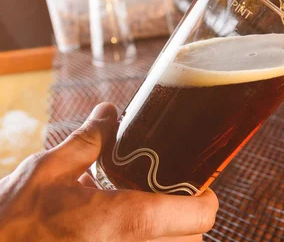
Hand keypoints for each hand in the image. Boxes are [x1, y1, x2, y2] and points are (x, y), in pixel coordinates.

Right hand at [0, 103, 218, 241]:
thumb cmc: (14, 220)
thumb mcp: (50, 169)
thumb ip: (90, 140)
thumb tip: (109, 112)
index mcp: (127, 221)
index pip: (200, 216)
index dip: (206, 198)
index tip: (197, 184)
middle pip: (193, 239)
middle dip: (189, 216)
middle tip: (172, 193)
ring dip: (171, 235)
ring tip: (149, 210)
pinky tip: (122, 230)